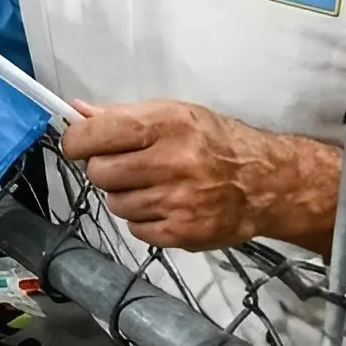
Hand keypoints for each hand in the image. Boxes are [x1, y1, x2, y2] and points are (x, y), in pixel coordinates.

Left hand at [60, 99, 291, 250]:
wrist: (269, 182)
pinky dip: (144, 219)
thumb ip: (122, 115)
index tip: (79, 144)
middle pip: (100, 173)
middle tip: (126, 165)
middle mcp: (173, 163)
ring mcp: (179, 202)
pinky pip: (136, 229)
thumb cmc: (216, 141)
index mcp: (167, 125)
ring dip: (126, 195)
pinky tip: (166, 206)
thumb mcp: (173, 114)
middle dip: (105, 169)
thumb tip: (77, 112)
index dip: (78, 141)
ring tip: (154, 185)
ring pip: (116, 203)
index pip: (97, 134)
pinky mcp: (184, 233)